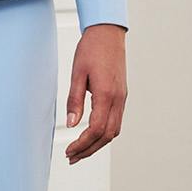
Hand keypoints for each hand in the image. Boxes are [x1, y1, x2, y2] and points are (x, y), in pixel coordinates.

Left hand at [64, 23, 126, 162]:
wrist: (108, 33)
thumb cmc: (91, 49)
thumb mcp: (77, 73)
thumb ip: (74, 100)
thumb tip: (71, 124)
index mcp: (107, 94)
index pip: (97, 129)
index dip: (82, 143)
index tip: (69, 151)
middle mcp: (118, 99)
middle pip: (107, 135)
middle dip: (89, 149)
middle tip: (72, 157)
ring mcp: (122, 98)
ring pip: (114, 130)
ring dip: (97, 144)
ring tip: (79, 151)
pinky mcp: (121, 95)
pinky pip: (116, 121)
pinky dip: (104, 133)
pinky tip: (91, 136)